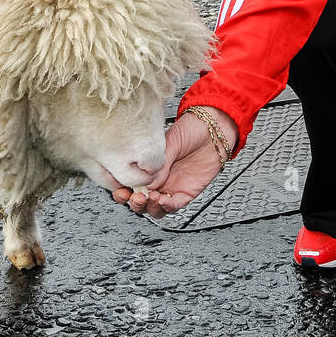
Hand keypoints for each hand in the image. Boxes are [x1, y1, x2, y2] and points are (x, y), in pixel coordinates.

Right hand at [111, 108, 238, 219]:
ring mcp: (171, 187)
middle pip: (140, 200)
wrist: (215, 130)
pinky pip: (174, 206)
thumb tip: (148, 184)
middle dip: (134, 202)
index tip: (120, 189)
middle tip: (135, 197)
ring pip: (155, 208)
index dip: (122, 189)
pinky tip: (164, 201)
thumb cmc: (191, 129)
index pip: (129, 183)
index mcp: (148, 166)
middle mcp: (158, 179)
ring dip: (149, 207)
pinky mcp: (187, 192)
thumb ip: (159, 165)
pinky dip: (167, 207)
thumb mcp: (168, 143)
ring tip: (151, 197)